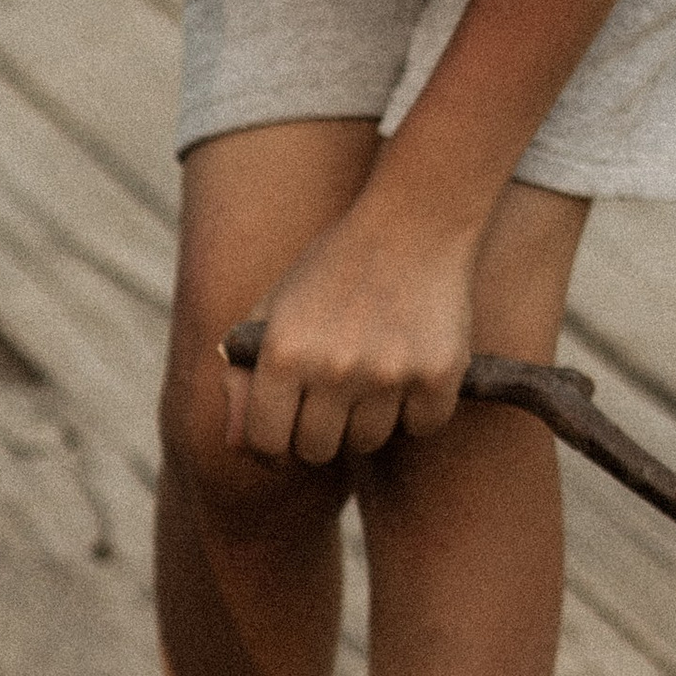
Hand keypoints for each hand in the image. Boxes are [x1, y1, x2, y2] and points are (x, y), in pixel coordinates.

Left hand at [230, 201, 477, 468]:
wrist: (413, 223)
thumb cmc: (333, 270)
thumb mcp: (273, 310)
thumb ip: (244, 378)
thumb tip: (237, 448)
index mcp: (282, 353)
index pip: (265, 443)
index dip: (273, 445)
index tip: (287, 429)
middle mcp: (332, 368)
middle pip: (318, 451)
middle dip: (321, 432)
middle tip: (333, 396)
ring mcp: (387, 374)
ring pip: (368, 442)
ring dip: (367, 420)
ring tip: (372, 373)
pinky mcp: (438, 375)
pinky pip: (420, 426)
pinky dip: (417, 409)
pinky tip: (410, 368)